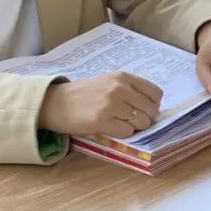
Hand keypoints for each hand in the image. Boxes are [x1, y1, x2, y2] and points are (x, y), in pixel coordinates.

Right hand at [39, 71, 163, 137]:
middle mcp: (119, 88)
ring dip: (136, 128)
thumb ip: (129, 88)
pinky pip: (127, 132)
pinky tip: (112, 129)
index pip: (155, 93)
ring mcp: (111, 104)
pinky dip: (123, 134)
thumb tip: (152, 106)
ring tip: (122, 125)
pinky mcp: (101, 121)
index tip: (146, 110)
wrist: (55, 103)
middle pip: (151, 110)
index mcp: (123, 77)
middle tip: (134, 122)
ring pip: (141, 122)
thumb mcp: (108, 81)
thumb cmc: (83, 93)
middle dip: (146, 119)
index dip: (154, 105)